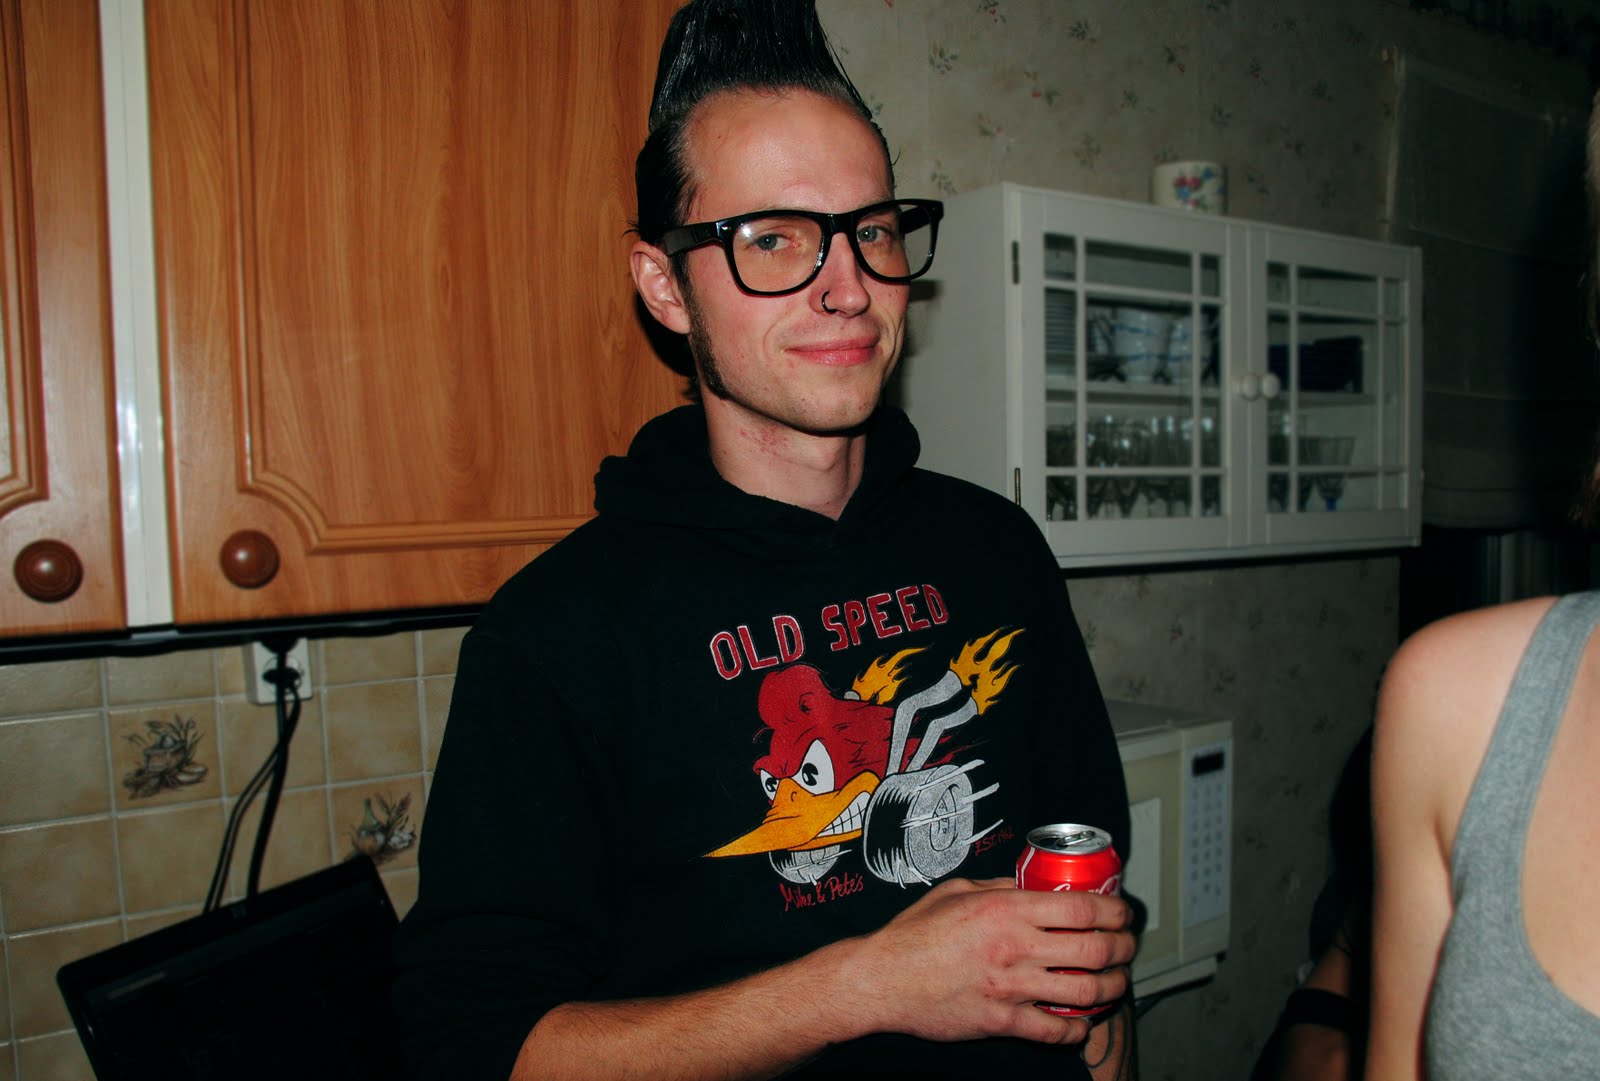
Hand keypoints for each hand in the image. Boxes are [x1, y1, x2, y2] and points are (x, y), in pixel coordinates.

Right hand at [842, 876, 1134, 1045]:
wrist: (883, 979)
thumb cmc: (914, 933)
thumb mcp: (957, 891)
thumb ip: (999, 888)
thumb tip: (1029, 886)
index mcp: (1006, 910)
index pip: (1082, 909)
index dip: (1114, 911)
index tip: (1122, 912)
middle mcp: (1015, 948)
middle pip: (1094, 949)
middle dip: (1123, 949)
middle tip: (1127, 946)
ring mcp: (1010, 988)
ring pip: (1085, 992)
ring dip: (1111, 988)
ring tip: (1116, 982)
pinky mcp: (1001, 1021)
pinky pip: (1054, 1031)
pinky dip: (1076, 1028)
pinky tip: (1080, 1022)